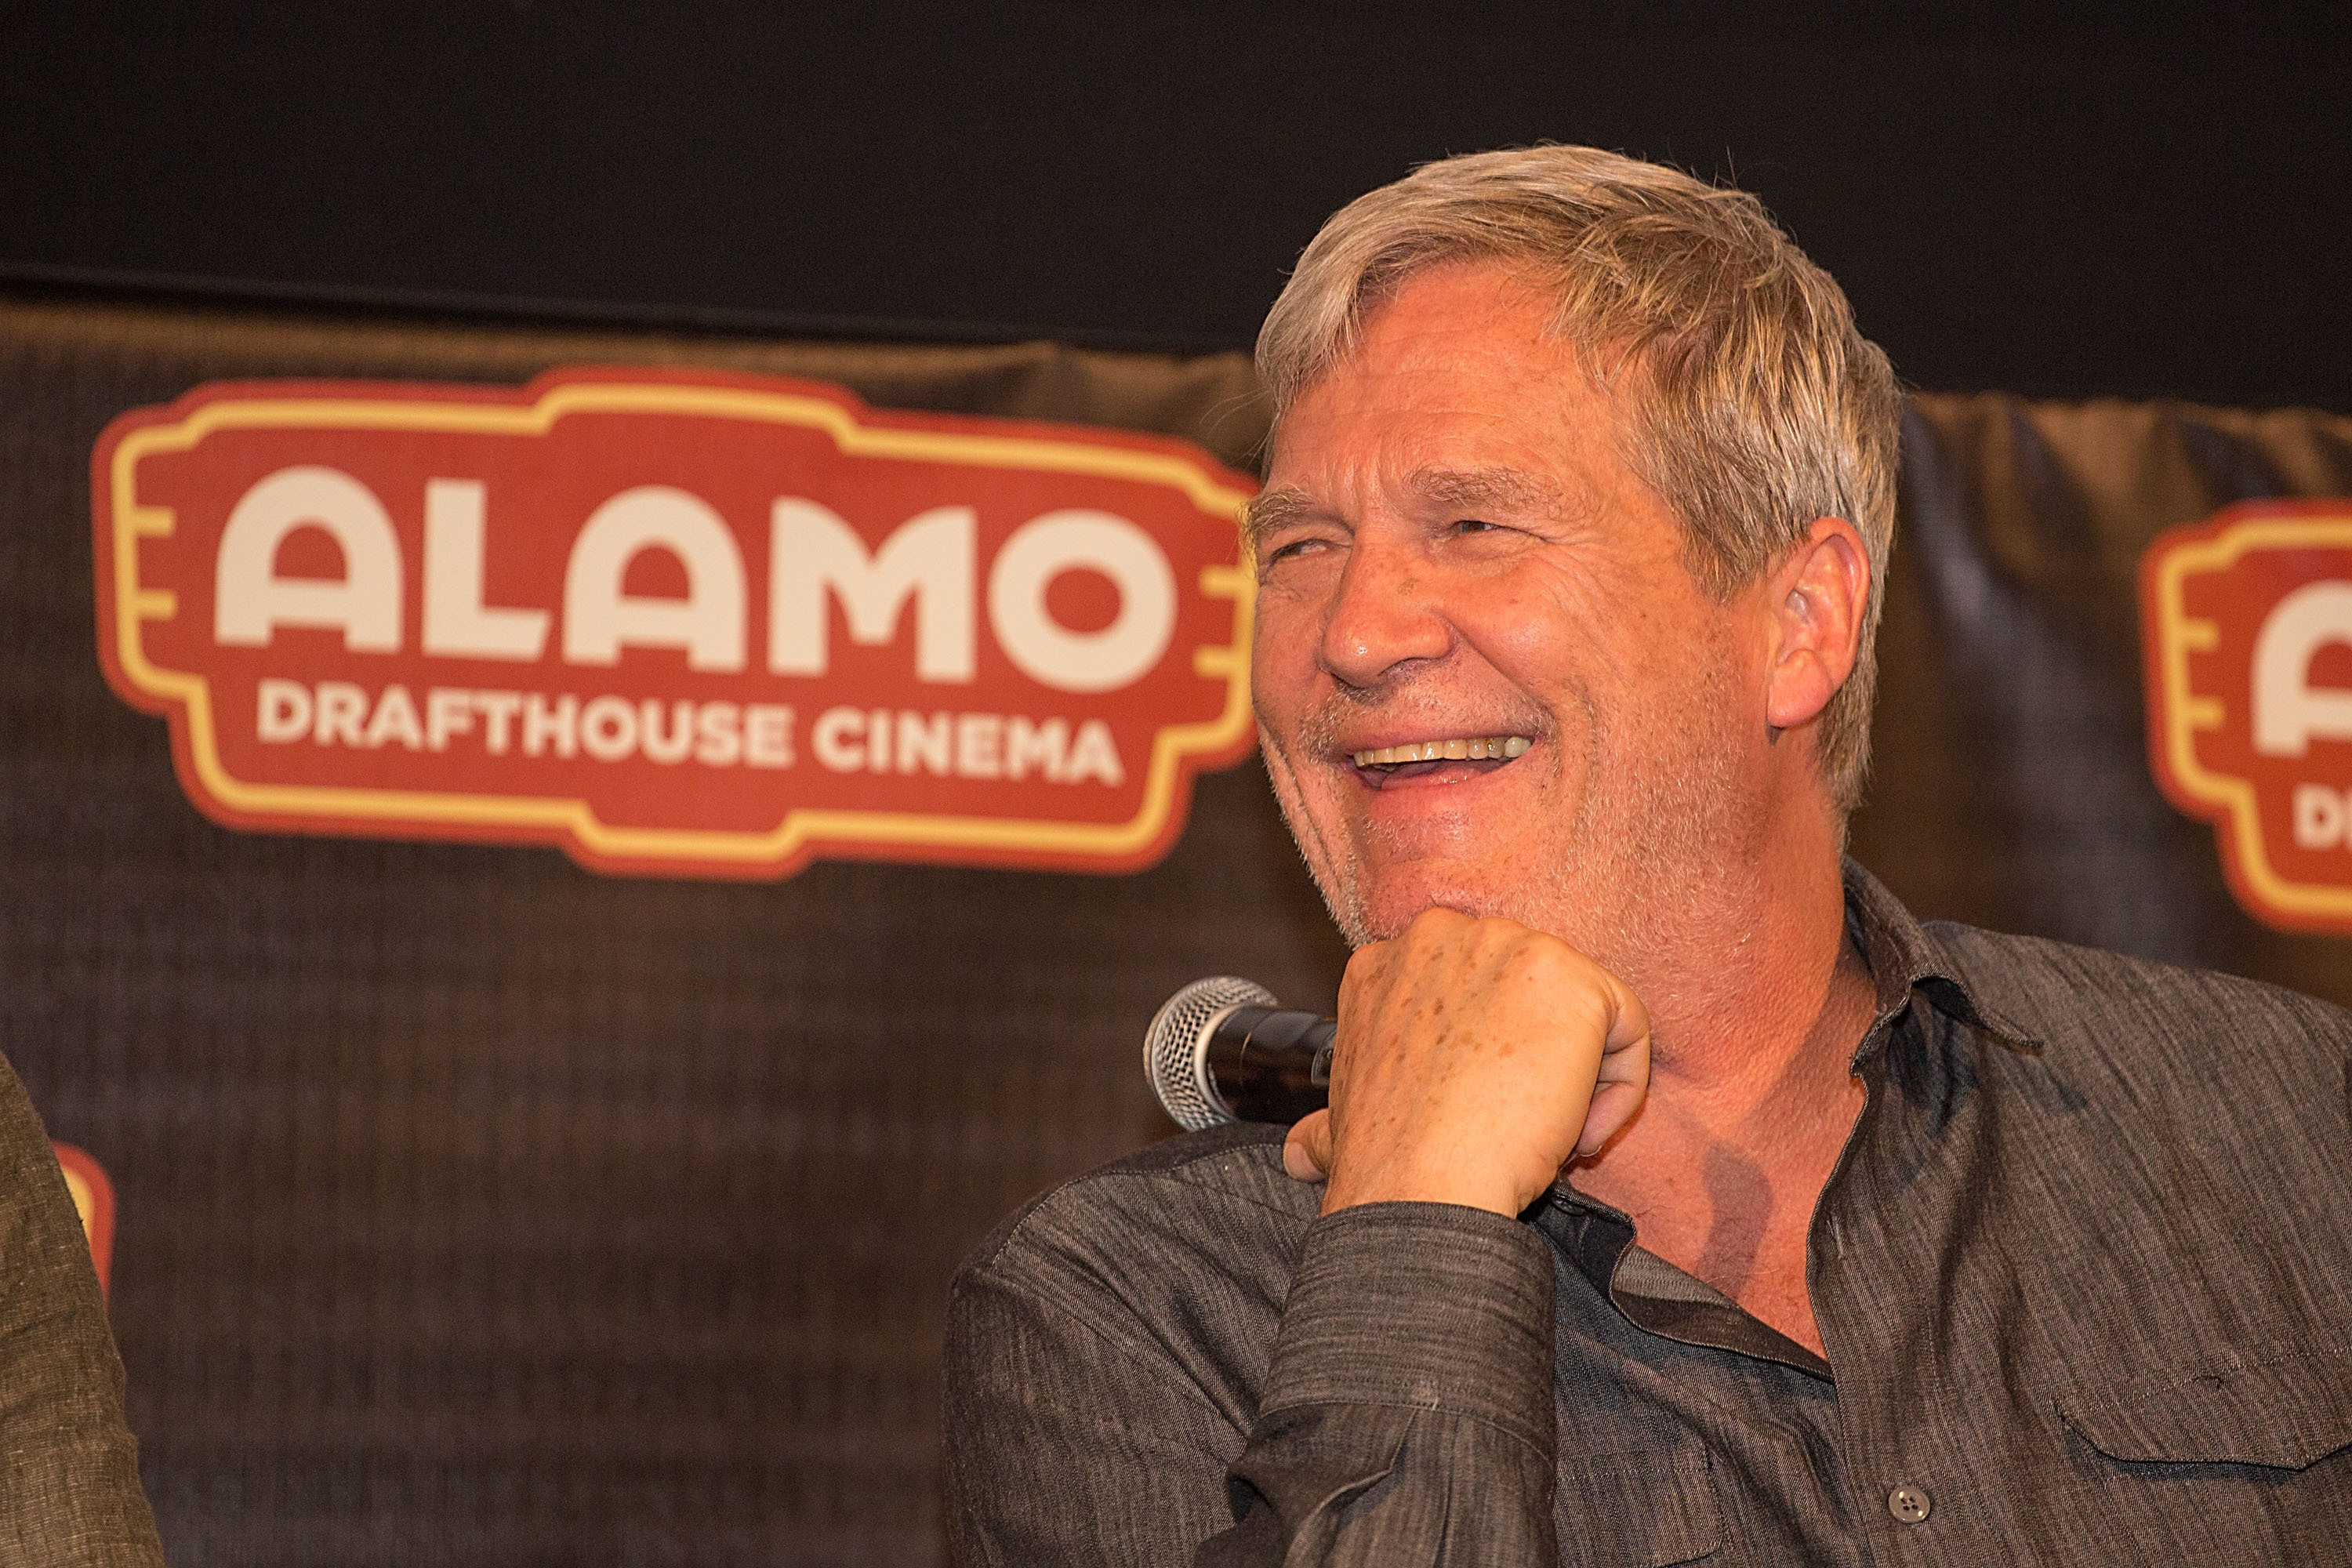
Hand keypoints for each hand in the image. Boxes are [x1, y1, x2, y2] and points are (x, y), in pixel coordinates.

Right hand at [1282, 907, 1650, 1216]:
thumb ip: (1328, 1123)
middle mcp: (1445, 935)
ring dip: (1580, 1081)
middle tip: (1521, 1128)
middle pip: (1529, 993)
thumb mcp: (1337, 1126)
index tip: (1479, 1111)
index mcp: (1386, 962)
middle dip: (1537, 1063)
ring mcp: (1508, 946)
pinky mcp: (1569, 978)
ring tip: (1549, 1138)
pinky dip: (1620, 1088)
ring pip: (1581, 1009)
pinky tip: (1576, 1135)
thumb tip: (1297, 1155)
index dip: (1483, 1056)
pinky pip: (1627, 1026)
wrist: (1420, 1188)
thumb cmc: (1382, 1164)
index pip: (1472, 990)